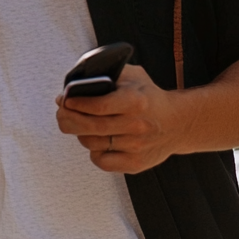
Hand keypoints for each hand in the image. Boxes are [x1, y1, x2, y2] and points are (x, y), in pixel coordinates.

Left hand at [56, 64, 184, 173]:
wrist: (177, 123)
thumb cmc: (148, 97)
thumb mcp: (132, 76)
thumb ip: (106, 74)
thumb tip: (75, 82)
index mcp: (134, 101)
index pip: (98, 106)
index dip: (76, 103)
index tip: (64, 100)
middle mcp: (136, 125)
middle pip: (91, 127)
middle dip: (68, 119)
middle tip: (61, 113)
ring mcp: (136, 147)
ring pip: (92, 144)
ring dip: (79, 134)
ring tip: (78, 124)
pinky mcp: (136, 164)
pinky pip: (102, 162)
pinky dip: (93, 151)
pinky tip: (95, 141)